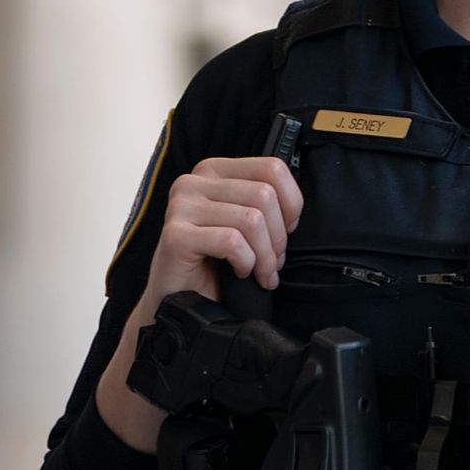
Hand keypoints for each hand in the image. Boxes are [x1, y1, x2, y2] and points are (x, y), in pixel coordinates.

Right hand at [138, 155, 300, 314]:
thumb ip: (261, 203)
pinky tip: (238, 272)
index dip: (291, 203)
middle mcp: (193, 182)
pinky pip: (232, 242)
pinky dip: (245, 262)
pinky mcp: (176, 235)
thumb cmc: (213, 263)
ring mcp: (181, 207)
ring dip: (264, 256)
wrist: (179, 301)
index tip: (287, 230)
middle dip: (278, 237)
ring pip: (251, 220)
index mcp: (213, 171)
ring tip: (260, 272)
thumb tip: (293, 207)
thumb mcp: (241, 222)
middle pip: (264, 195)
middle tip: (272, 262)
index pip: (271, 167)